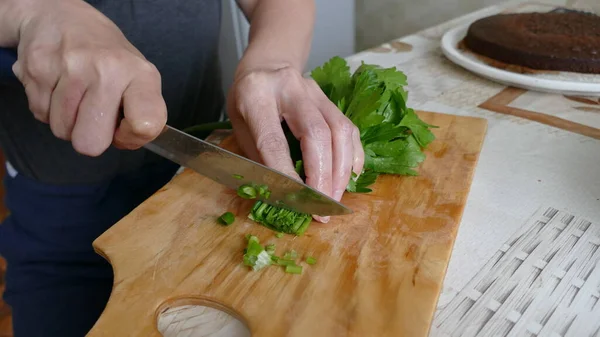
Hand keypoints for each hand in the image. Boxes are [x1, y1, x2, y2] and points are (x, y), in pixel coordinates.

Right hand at [12, 0, 165, 155]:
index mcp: (140, 74)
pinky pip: (42, 115)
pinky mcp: (37, 70)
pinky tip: (58, 87)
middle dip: (90, 136)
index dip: (132, 138)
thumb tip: (127, 141)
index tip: (125, 128)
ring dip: (68, 121)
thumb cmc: (108, 57)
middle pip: (91, 143)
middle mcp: (107, 70)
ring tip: (76, 96)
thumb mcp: (138, 78)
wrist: (61, 18)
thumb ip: (140, 114)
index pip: (145, 124)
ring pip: (62, 131)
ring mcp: (70, 69)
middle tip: (94, 114)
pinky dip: (49, 108)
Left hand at [227, 66, 364, 220]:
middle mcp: (290, 88)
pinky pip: (350, 128)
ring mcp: (315, 92)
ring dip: (341, 170)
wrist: (267, 64)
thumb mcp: (239, 125)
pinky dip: (353, 156)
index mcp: (256, 95)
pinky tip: (350, 176)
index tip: (295, 201)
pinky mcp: (331, 99)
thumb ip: (258, 157)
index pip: (273, 140)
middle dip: (322, 175)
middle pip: (316, 134)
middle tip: (322, 207)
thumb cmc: (247, 99)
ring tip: (334, 197)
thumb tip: (282, 193)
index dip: (285, 174)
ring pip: (340, 131)